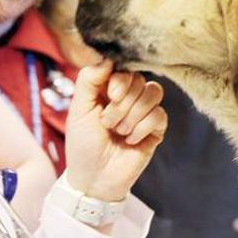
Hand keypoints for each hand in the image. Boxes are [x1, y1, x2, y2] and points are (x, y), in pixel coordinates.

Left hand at [64, 59, 166, 201]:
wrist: (94, 179)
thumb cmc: (82, 145)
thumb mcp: (78, 109)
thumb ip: (88, 80)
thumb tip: (108, 58)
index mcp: (108, 87)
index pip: (124, 67)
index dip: (120, 78)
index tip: (110, 95)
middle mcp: (128, 96)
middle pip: (140, 79)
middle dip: (122, 103)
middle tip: (107, 122)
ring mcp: (144, 112)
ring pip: (153, 93)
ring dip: (132, 115)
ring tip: (118, 132)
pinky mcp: (156, 129)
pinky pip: (159, 115)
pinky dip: (142, 128)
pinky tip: (130, 140)